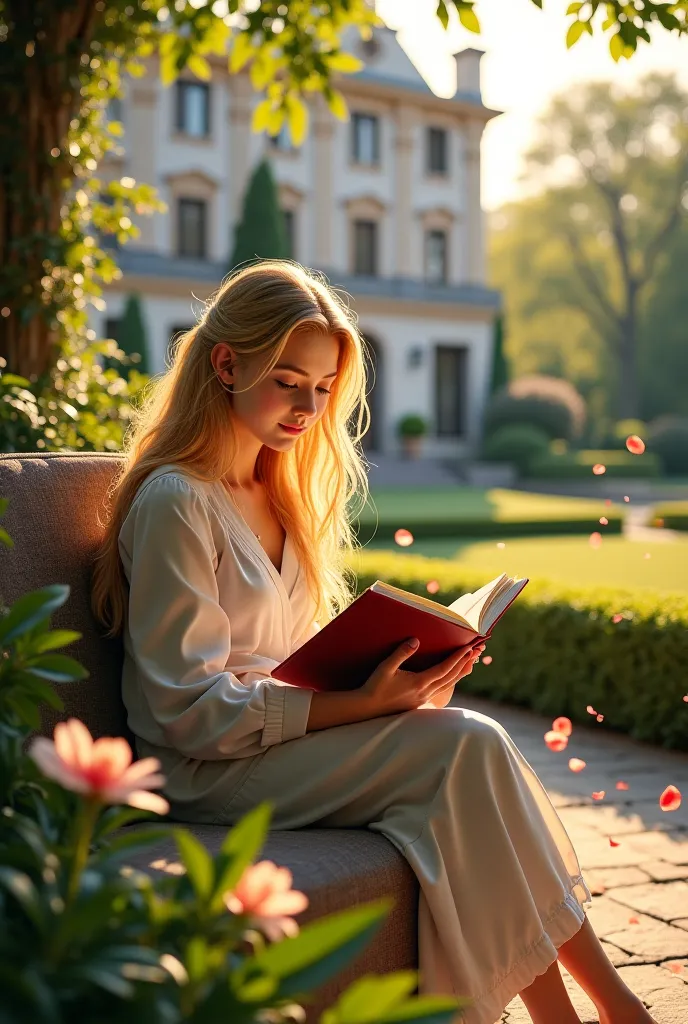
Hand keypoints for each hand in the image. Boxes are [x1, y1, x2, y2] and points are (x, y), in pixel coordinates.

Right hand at [360, 638, 485, 716]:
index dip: (457, 658)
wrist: (367, 707)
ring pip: (447, 685)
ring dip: (459, 673)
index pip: (444, 669)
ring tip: (469, 664)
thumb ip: (401, 653)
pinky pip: (440, 690)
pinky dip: (449, 682)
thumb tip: (416, 640)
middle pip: (450, 677)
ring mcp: (422, 699)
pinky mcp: (419, 703)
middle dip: (463, 664)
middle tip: (475, 652)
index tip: (468, 648)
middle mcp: (424, 692)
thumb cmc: (375, 686)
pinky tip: (451, 679)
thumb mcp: (386, 667)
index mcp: (419, 683)